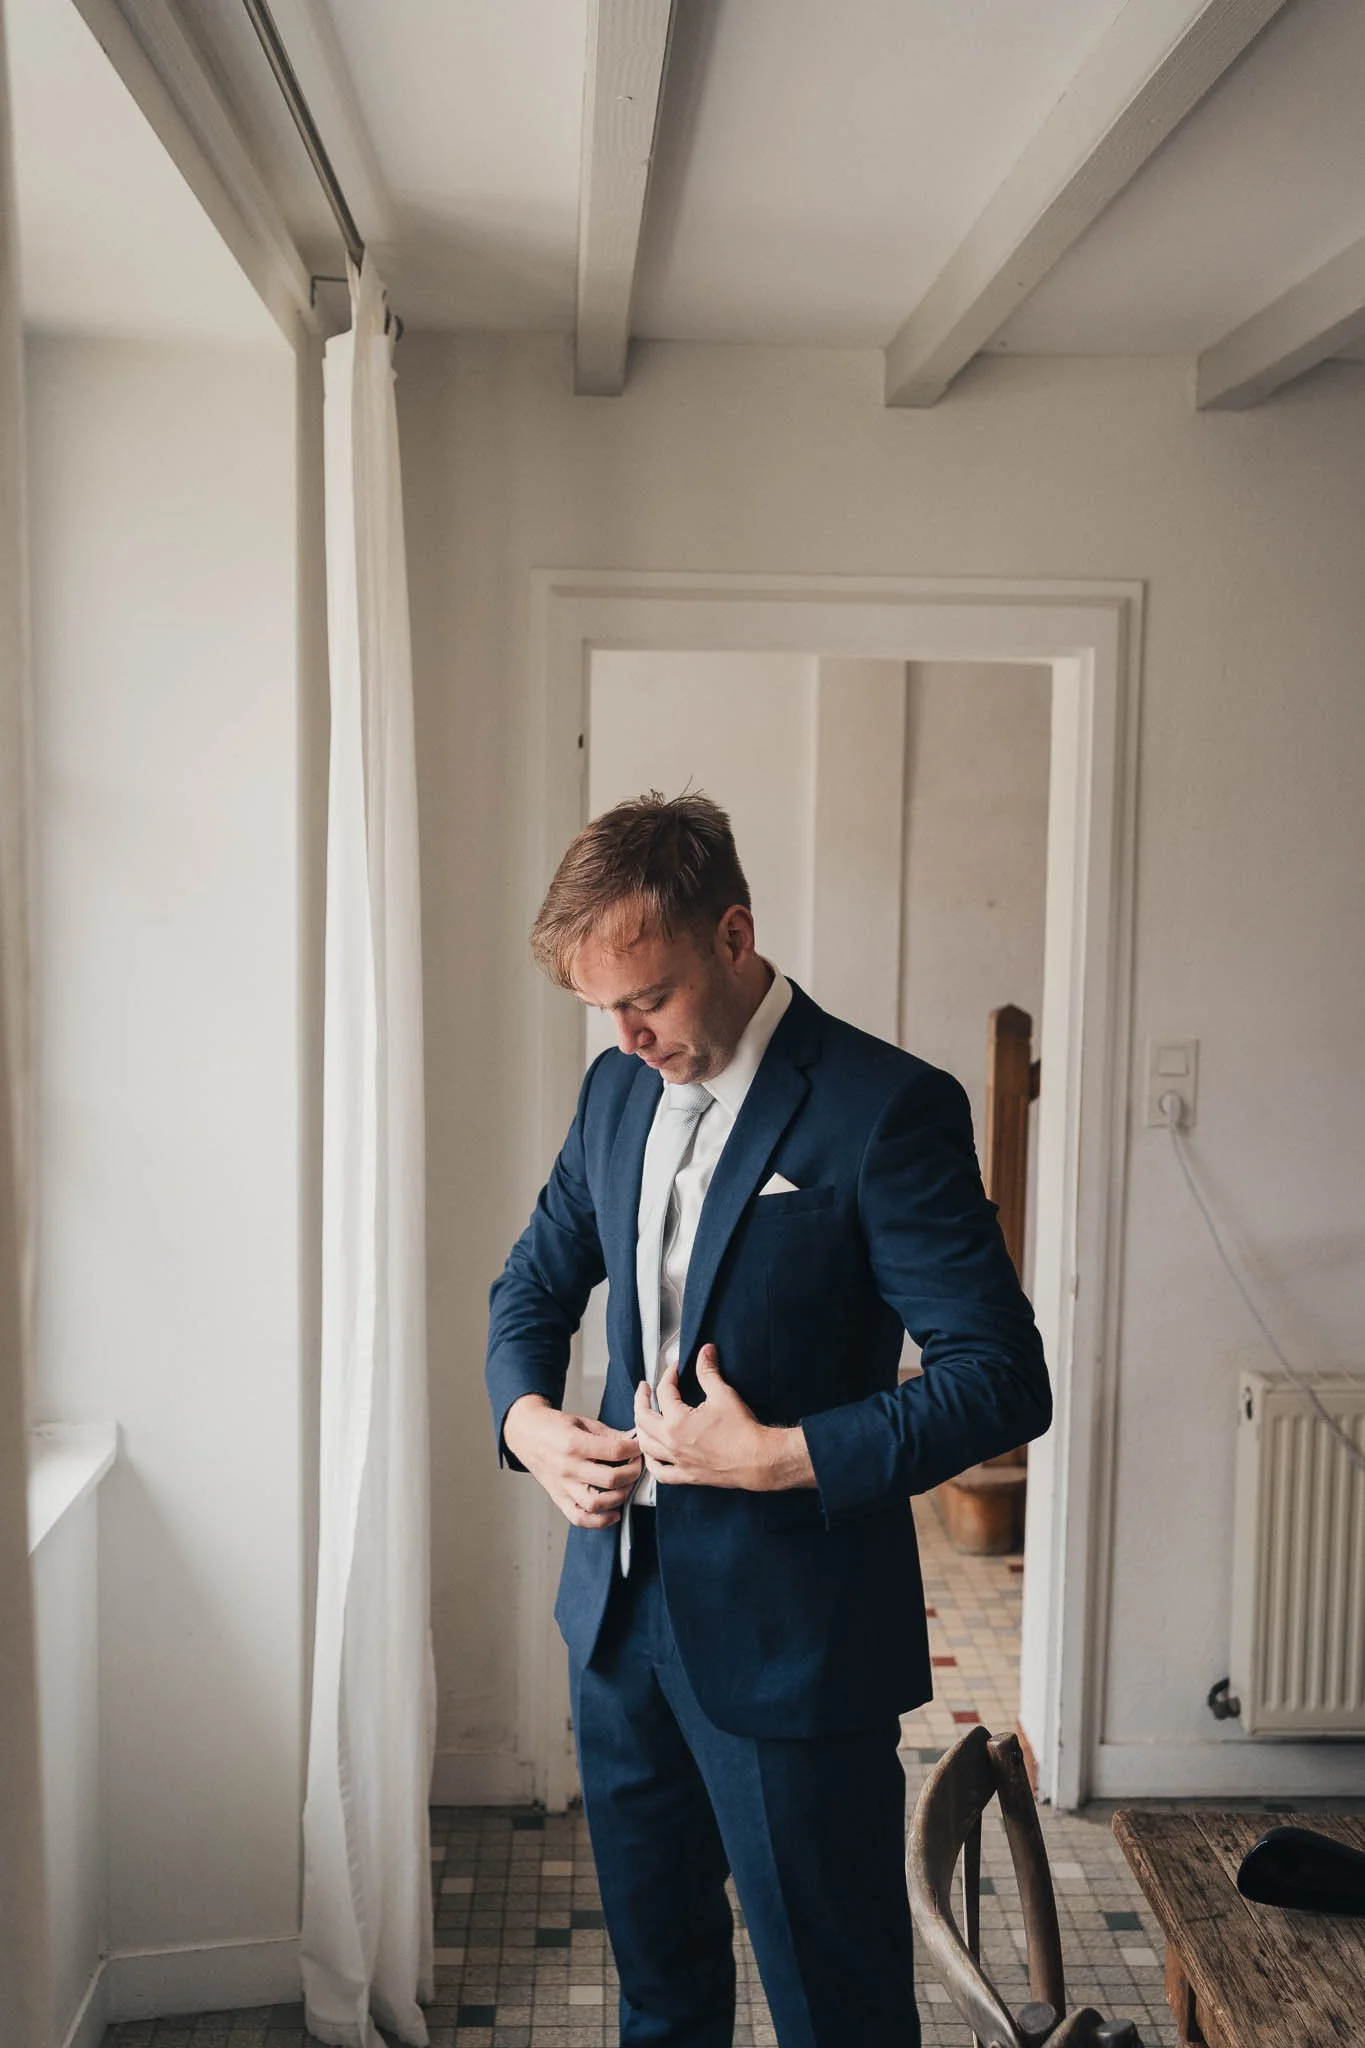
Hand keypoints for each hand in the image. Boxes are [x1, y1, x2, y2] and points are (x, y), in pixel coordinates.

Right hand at [503, 1396, 642, 1527]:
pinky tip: (614, 1513)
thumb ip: (609, 1434)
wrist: (525, 1434)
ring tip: (627, 1484)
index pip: (615, 1451)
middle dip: (633, 1472)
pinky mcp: (558, 1498)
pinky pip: (579, 1518)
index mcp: (574, 1443)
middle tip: (637, 1464)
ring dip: (620, 1496)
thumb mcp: (583, 1422)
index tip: (640, 1447)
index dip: (634, 1449)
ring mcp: (562, 1486)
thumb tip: (634, 1442)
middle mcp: (568, 1468)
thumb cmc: (554, 1426)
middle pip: (611, 1479)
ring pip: (597, 1503)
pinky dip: (600, 1521)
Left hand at [634, 1345, 816, 1491]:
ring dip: (641, 1429)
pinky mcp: (687, 1475)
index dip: (669, 1375)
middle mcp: (672, 1443)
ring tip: (643, 1418)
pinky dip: (651, 1463)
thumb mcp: (723, 1394)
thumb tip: (705, 1352)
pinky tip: (651, 1455)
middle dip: (641, 1399)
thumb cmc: (743, 1431)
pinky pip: (660, 1472)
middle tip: (644, 1389)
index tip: (675, 1369)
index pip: (664, 1392)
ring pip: (646, 1446)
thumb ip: (708, 1371)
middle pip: (643, 1418)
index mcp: (677, 1421)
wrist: (758, 1460)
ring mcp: (677, 1461)